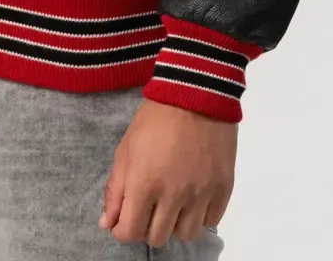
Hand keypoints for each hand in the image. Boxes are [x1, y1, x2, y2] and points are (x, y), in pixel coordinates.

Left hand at [99, 97, 234, 246]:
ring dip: (175, 223)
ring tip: (174, 202)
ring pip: (186, 234)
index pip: (130, 232)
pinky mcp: (223, 188)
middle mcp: (174, 195)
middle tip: (150, 207)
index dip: (123, 231)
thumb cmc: (154, 119)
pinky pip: (211, 221)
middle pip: (158, 238)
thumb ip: (115, 189)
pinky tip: (194, 196)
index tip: (125, 220)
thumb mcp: (126, 149)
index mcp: (144, 184)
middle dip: (148, 227)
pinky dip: (200, 214)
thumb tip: (108, 224)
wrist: (195, 94)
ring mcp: (201, 194)